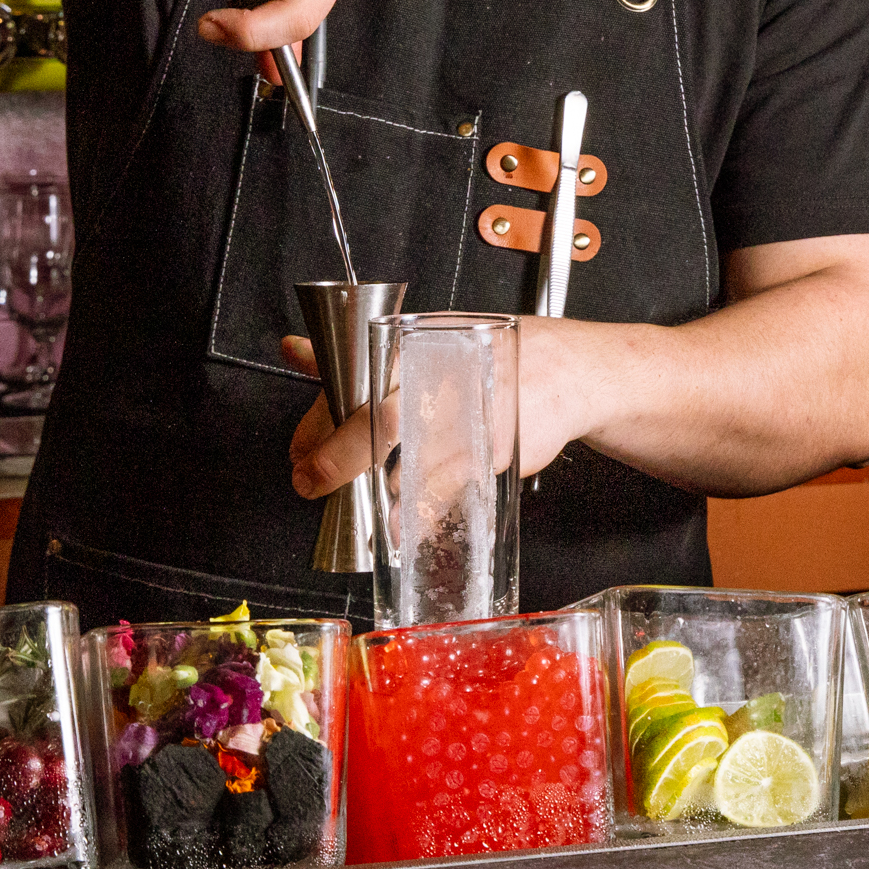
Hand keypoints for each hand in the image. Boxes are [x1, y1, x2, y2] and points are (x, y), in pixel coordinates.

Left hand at [281, 328, 585, 499]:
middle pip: (378, 420)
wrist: (573, 370)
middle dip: (336, 460)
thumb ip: (356, 358)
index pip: (355, 378)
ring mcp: (472, 414)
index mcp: (418, 344)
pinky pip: (446, 488)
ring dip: (374, 491)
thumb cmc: (489, 357)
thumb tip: (294, 352)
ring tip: (352, 505)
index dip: (317, 422)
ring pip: (410, 461)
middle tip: (311, 482)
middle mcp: (444, 375)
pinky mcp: (495, 449)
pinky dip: (417, 512)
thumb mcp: (424, 345)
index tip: (298, 452)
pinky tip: (400, 523)